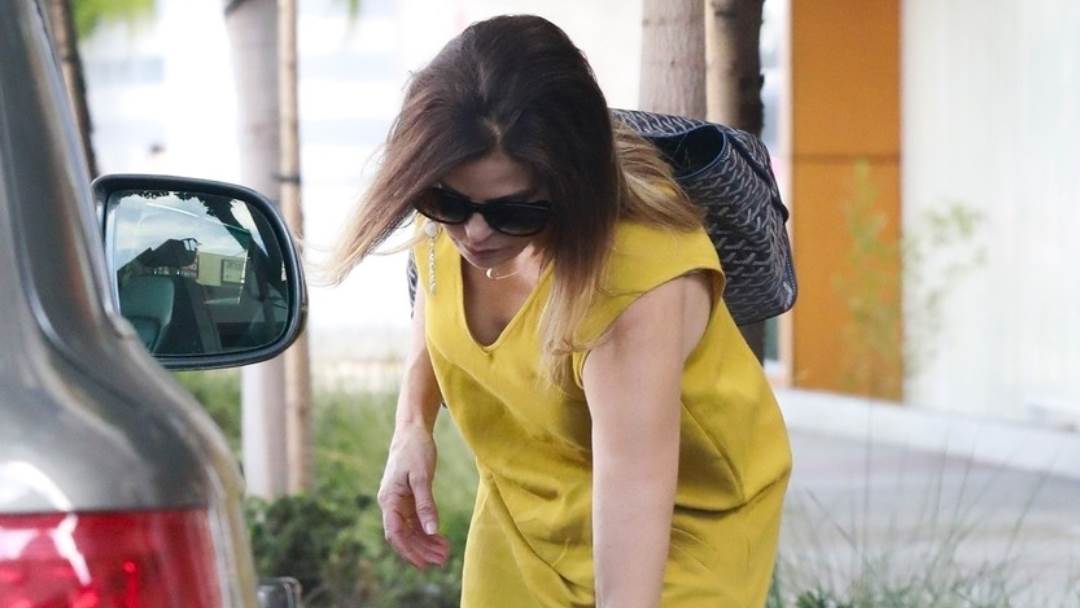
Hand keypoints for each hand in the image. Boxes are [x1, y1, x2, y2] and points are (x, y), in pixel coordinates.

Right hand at [377, 425, 450, 568]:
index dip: (409, 551)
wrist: (412, 431)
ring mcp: (398, 502)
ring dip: (425, 543)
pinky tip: (440, 538)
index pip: (396, 533)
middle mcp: (390, 503)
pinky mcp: (408, 498)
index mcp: (389, 499)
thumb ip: (426, 504)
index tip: (424, 564)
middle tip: (443, 560)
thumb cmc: (415, 450)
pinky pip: (415, 521)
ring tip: (445, 553)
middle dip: (421, 550)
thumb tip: (431, 530)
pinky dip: (426, 531)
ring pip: (410, 530)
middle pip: (403, 535)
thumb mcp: (422, 477)